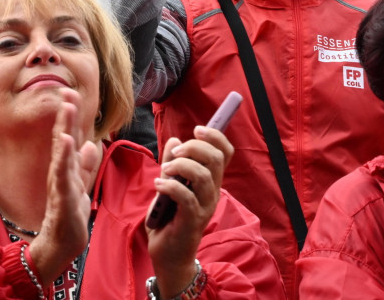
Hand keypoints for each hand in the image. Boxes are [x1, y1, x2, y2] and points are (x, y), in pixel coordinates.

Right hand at [28, 89, 101, 282]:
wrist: (63, 243)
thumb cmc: (70, 214)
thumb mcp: (82, 185)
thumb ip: (85, 165)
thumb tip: (89, 144)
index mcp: (68, 167)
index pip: (70, 136)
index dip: (72, 116)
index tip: (72, 93)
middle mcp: (61, 170)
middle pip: (64, 138)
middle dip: (66, 115)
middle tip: (67, 91)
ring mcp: (60, 182)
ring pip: (62, 151)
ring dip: (64, 127)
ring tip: (66, 108)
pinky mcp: (63, 195)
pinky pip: (63, 173)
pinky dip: (64, 156)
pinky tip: (66, 140)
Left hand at [146, 125, 232, 297]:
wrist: (167, 254)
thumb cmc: (169, 219)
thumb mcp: (169, 186)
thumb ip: (172, 165)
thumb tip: (174, 140)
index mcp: (211, 181)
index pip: (225, 153)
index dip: (216, 137)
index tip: (197, 129)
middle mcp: (213, 192)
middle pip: (216, 159)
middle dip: (195, 147)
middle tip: (175, 152)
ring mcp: (204, 207)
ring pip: (203, 176)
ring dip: (180, 166)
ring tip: (164, 171)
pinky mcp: (192, 220)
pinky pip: (186, 197)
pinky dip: (170, 186)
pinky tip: (158, 186)